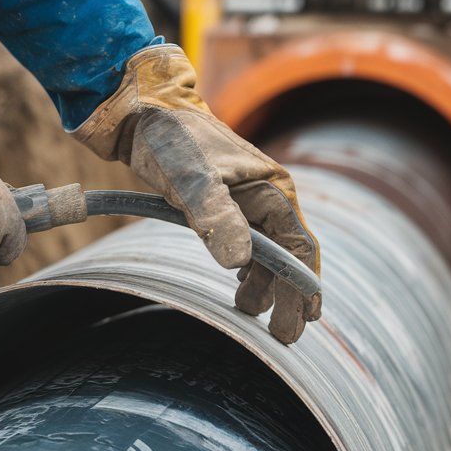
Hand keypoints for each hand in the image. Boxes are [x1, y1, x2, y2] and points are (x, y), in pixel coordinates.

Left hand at [73, 45, 319, 342]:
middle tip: (280, 336)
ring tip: (249, 313)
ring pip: (268, 251)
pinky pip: (249, 242)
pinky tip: (239, 284)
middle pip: (288, 255)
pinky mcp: (227, 202)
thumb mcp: (191, 181)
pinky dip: (249, 267)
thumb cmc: (171, 142)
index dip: (305, 285)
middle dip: (286, 295)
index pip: (300, 246)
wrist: (144, 114)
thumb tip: (240, 263)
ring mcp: (248, 200)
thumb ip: (215, 218)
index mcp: (272, 191)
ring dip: (264, 284)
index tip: (306, 320)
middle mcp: (267, 197)